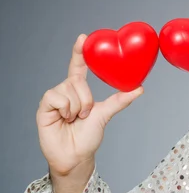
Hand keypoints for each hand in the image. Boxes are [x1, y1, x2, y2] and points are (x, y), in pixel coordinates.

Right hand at [37, 34, 142, 176]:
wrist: (76, 155)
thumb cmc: (88, 136)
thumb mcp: (106, 114)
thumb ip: (120, 100)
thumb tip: (140, 88)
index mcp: (78, 89)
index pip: (78, 66)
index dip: (79, 51)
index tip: (83, 37)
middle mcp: (65, 90)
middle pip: (77, 81)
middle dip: (86, 100)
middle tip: (84, 115)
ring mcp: (54, 98)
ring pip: (69, 90)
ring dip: (77, 107)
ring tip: (73, 119)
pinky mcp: (44, 107)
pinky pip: (57, 98)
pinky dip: (65, 109)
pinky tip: (63, 119)